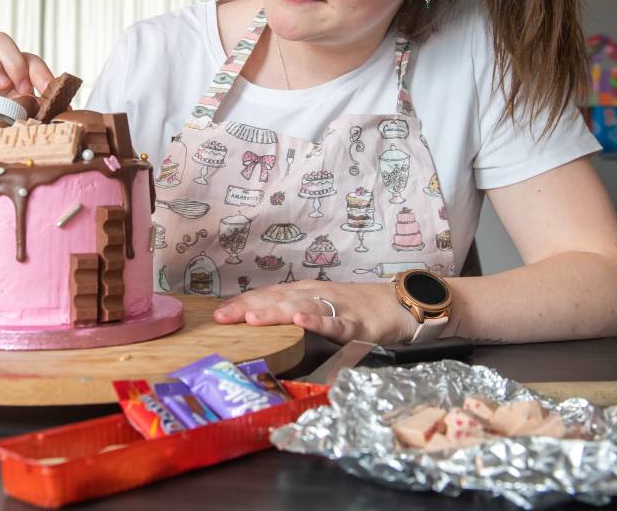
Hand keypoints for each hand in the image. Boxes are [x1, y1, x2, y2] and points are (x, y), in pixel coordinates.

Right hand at [0, 31, 55, 130]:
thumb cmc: (13, 137)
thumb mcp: (35, 122)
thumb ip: (50, 111)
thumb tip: (71, 110)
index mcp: (13, 74)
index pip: (26, 55)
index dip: (37, 68)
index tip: (45, 88)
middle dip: (12, 59)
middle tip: (21, 88)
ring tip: (0, 87)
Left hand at [213, 280, 416, 344]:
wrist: (400, 304)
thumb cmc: (357, 308)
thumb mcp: (322, 306)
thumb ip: (295, 312)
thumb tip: (262, 322)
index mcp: (306, 293)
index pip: (268, 295)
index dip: (242, 303)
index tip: (216, 314)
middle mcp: (316, 295)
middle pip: (277, 299)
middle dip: (247, 308)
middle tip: (220, 318)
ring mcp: (336, 307)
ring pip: (301, 307)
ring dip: (274, 312)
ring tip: (250, 319)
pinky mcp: (357, 323)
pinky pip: (335, 322)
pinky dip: (317, 320)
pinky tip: (300, 321)